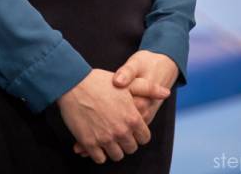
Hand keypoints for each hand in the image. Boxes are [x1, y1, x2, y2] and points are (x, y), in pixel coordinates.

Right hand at [56, 67, 171, 163]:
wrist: (73, 83)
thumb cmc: (100, 81)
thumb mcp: (128, 83)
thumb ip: (149, 89)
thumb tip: (166, 93)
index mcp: (132, 117)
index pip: (144, 138)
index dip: (138, 133)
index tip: (130, 127)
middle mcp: (121, 131)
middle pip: (131, 149)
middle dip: (126, 141)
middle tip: (118, 131)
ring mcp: (105, 139)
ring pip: (116, 156)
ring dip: (113, 148)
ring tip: (108, 136)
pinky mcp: (90, 144)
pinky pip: (100, 159)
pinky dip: (99, 153)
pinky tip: (97, 141)